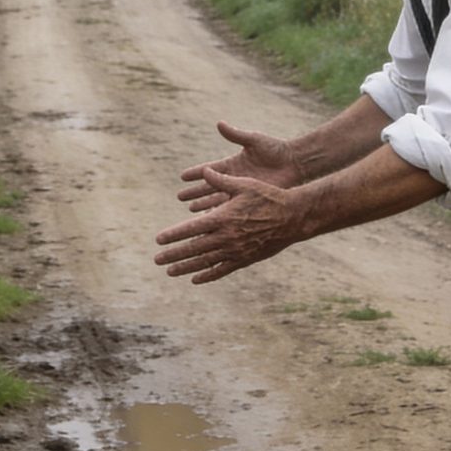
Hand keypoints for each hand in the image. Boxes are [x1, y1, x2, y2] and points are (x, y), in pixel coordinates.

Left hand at [155, 168, 305, 284]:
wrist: (293, 217)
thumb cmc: (268, 196)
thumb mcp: (244, 184)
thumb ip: (221, 181)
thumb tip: (204, 172)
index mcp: (223, 218)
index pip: (190, 229)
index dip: (173, 235)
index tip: (158, 240)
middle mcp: (226, 237)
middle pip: (194, 248)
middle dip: (174, 255)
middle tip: (157, 260)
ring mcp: (236, 250)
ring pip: (206, 262)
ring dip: (186, 267)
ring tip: (170, 271)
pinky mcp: (246, 259)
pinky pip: (223, 269)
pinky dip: (208, 275)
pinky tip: (196, 279)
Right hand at [178, 120, 300, 210]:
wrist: (294, 163)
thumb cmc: (275, 149)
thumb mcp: (253, 140)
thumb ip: (236, 134)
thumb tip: (219, 123)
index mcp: (232, 163)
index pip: (209, 169)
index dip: (196, 173)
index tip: (182, 176)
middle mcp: (234, 178)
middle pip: (210, 187)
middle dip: (195, 192)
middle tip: (180, 198)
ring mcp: (242, 190)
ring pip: (218, 200)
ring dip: (205, 205)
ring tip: (192, 211)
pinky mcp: (251, 199)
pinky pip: (232, 209)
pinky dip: (223, 214)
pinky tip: (213, 221)